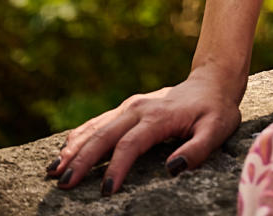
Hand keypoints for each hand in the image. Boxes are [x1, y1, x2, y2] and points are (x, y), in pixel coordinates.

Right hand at [42, 65, 242, 195]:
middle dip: (82, 160)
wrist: (212, 81)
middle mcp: (139, 108)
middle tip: (63, 183)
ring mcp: (131, 106)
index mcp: (159, 116)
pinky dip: (80, 135)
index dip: (117, 167)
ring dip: (74, 147)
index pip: (131, 144)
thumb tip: (172, 169)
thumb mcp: (217, 129)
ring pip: (96, 127)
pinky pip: (99, 121)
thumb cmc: (215, 110)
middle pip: (105, 135)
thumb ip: (198, 149)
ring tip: (54, 169)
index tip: (105, 191)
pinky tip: (65, 148)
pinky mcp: (128, 108)